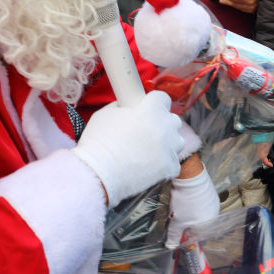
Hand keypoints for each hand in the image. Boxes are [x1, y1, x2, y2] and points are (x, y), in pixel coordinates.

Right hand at [72, 91, 183, 207]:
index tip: (147, 109)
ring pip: (176, 141)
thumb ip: (121, 107)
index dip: (153, 103)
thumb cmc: (98, 143)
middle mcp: (166, 127)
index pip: (162, 98)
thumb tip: (127, 107)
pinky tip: (147, 167)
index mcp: (151, 110)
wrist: (98, 175)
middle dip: (162, 124)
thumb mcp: (104, 114)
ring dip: (166, 144)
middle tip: (145, 132)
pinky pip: (172, 162)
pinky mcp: (171, 168)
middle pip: (172, 120)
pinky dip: (163, 165)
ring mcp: (170, 148)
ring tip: (146, 152)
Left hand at [166, 163, 219, 248]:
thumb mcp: (176, 222)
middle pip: (200, 226)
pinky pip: (203, 205)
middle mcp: (214, 216)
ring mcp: (214, 204)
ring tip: (181, 208)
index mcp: (208, 225)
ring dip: (191, 215)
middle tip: (177, 219)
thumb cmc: (184, 202)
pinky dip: (195, 205)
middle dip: (188, 225)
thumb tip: (171, 247)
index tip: (178, 233)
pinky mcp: (211, 194)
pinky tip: (186, 200)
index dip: (187, 237)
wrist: (190, 176)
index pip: (198, 238)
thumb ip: (174, 236)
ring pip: (201, 215)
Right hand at [259, 141, 273, 167]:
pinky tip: (268, 152)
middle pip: (260, 155)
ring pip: (259, 152)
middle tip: (271, 163)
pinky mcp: (259, 140)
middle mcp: (259, 143)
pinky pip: (260, 148)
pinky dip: (264, 152)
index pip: (262, 156)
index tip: (271, 165)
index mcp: (263, 143)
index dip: (266, 162)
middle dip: (265, 160)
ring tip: (270, 159)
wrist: (269, 121)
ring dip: (264, 156)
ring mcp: (258, 142)